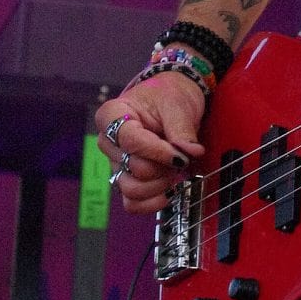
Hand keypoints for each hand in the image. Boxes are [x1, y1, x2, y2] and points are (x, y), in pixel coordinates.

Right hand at [95, 73, 206, 214]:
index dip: (159, 153)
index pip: (131, 142)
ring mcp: (116, 163)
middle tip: (181, 157)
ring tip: (174, 171)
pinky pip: (132, 203)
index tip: (182, 156)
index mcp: (112, 115)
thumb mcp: (178, 105)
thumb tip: (191, 153)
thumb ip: (182, 130)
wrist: (170, 98)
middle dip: (163, 167)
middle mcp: (109, 142)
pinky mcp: (126, 179)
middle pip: (133, 168)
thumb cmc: (169, 95)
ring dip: (159, 185)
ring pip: (131, 190)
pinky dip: (152, 202)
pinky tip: (169, 191)